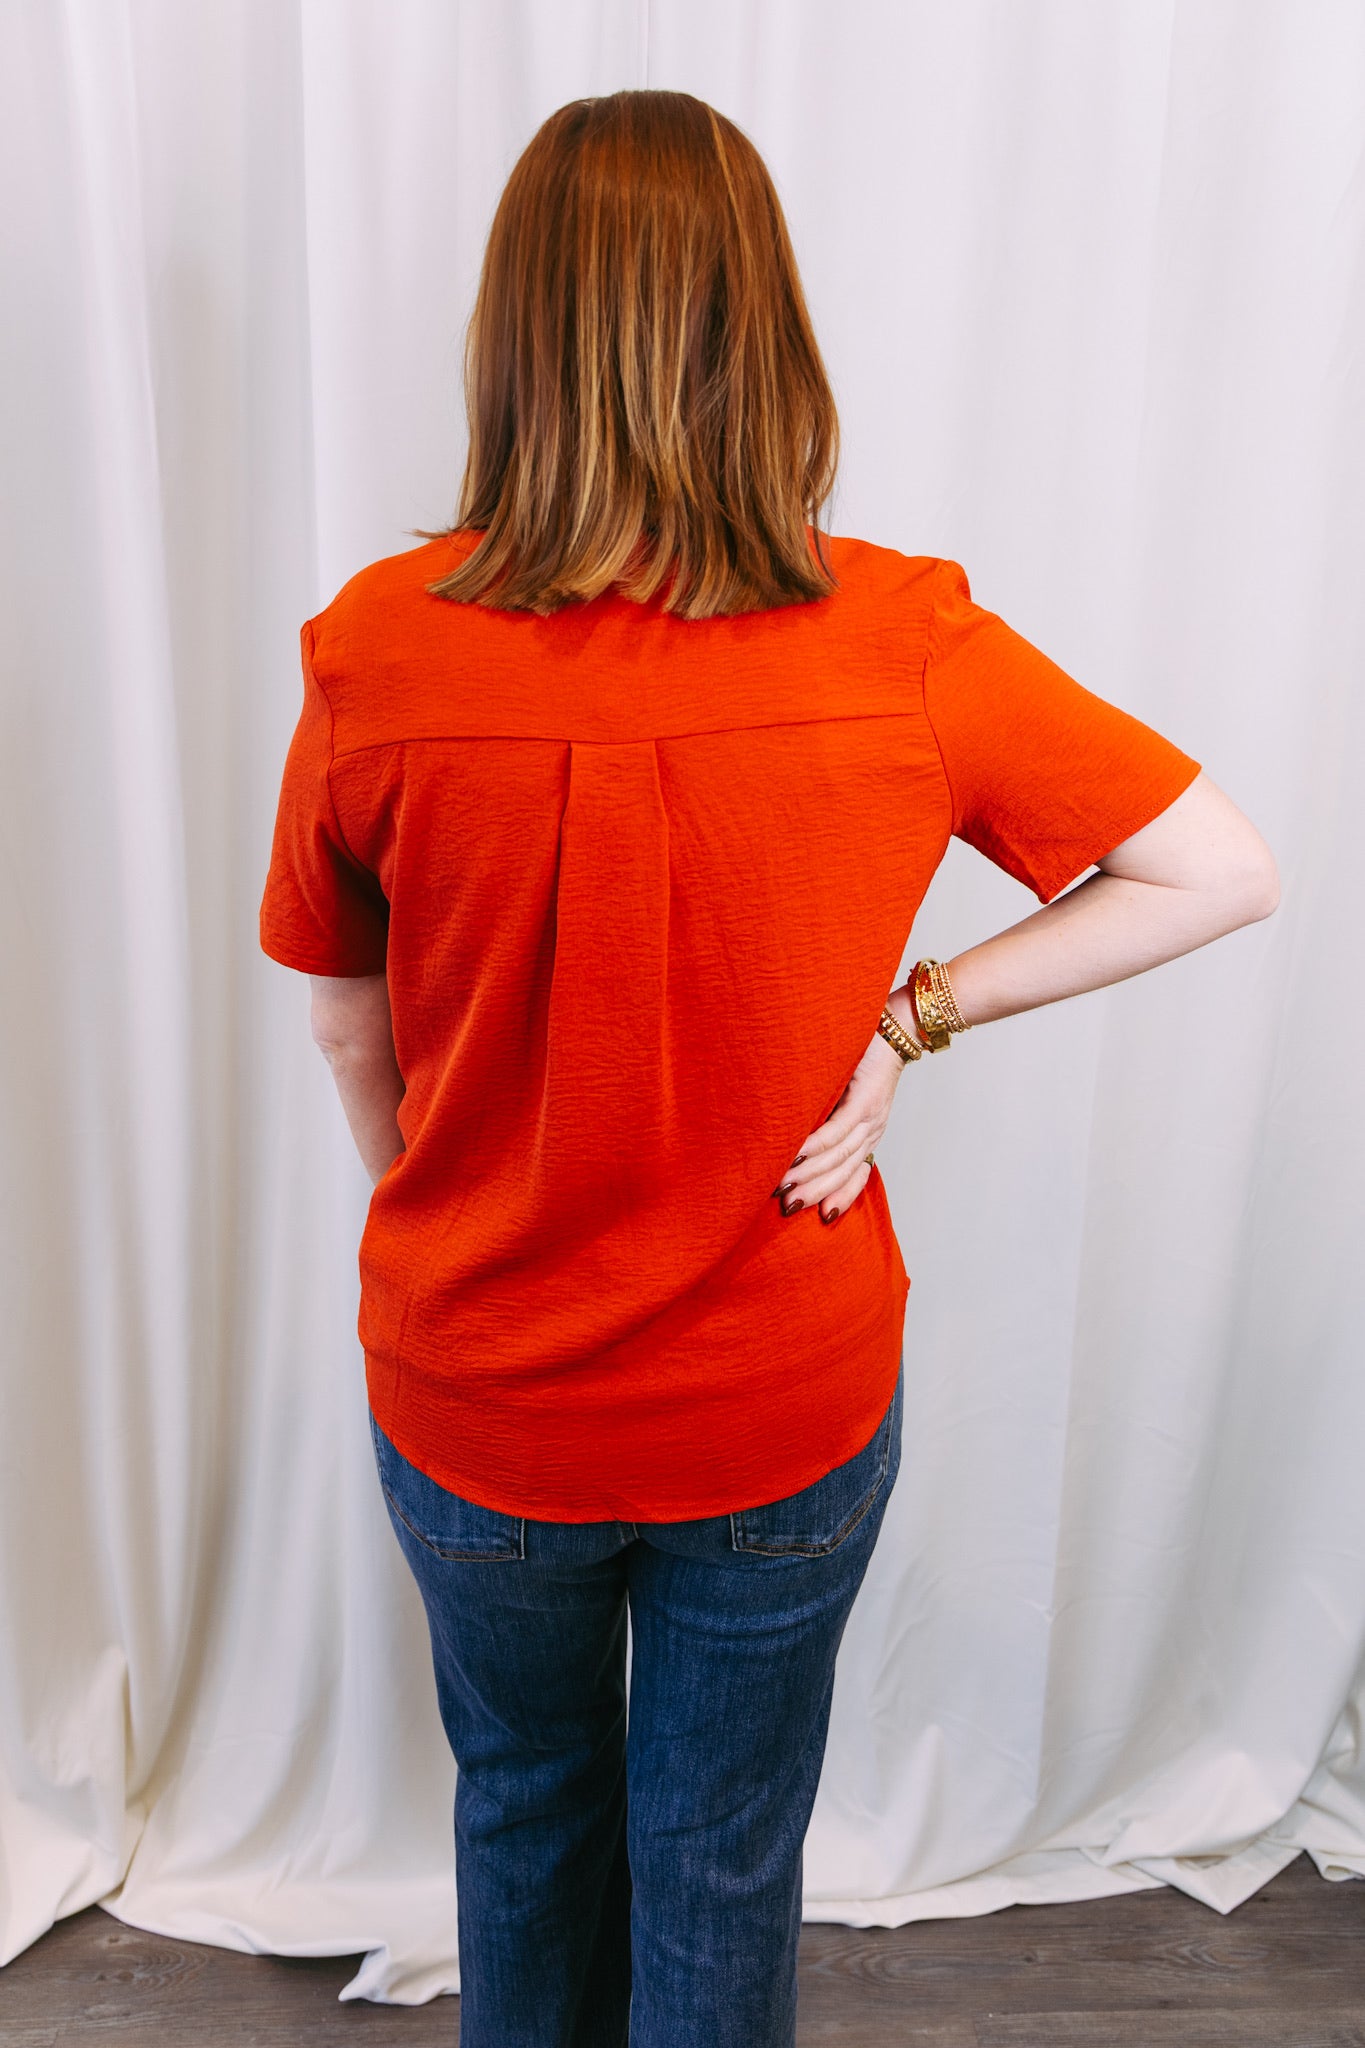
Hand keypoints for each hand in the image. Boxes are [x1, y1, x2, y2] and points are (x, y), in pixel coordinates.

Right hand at [776, 997, 917, 1223]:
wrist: (897, 1026)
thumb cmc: (865, 1057)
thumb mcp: (848, 1094)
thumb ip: (830, 1116)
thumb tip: (796, 1137)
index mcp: (869, 1133)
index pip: (856, 1175)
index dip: (840, 1198)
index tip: (821, 1219)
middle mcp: (872, 1130)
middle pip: (842, 1172)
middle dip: (814, 1193)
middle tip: (786, 1208)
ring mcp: (870, 1117)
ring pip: (838, 1156)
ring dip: (808, 1174)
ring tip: (781, 1186)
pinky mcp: (864, 1099)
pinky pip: (836, 1129)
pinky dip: (814, 1145)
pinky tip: (794, 1156)